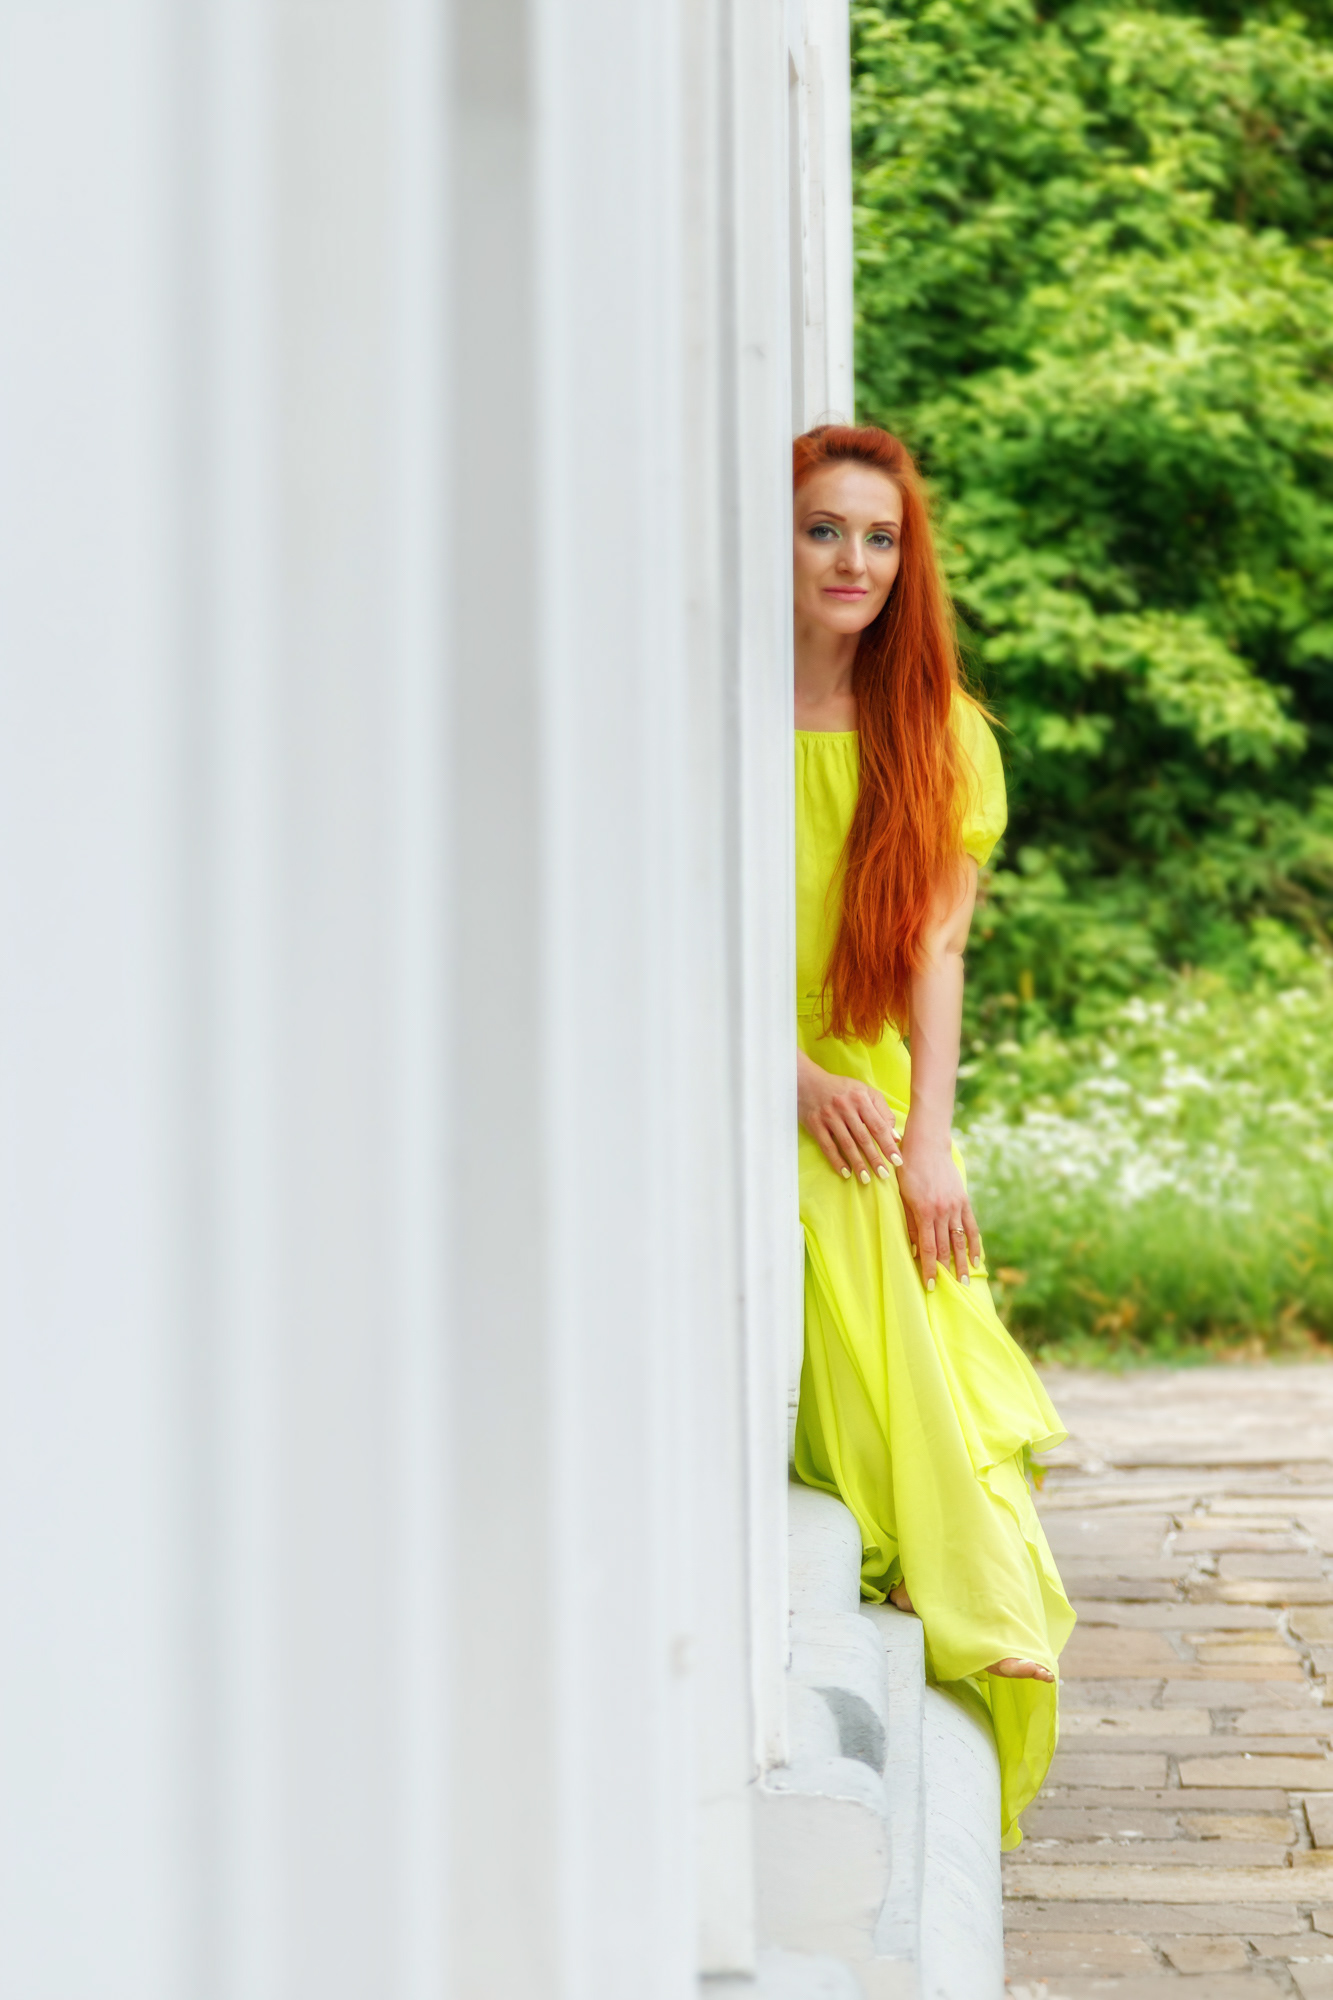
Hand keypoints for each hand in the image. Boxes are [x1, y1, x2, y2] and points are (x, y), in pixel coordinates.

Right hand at [797, 1053, 902, 1183]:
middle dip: (875, 1158)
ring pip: (846, 1144)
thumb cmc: (841, 1089)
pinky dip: (837, 1160)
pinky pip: (827, 1146)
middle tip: (884, 1174)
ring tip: (866, 1178)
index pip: (878, 1125)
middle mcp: (845, 1107)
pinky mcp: (815, 1124)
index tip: (897, 1160)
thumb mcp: (865, 1092)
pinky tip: (845, 1172)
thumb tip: (895, 1136)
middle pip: (863, 1137)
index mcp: (861, 1098)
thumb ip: (882, 1111)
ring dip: (857, 1163)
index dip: (888, 1144)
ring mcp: (829, 1116)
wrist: (807, 1082)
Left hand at [896, 1125, 980, 1289]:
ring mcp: (955, 1206)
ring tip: (964, 1280)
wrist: (927, 1143)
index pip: (929, 1247)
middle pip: (946, 1247)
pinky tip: (976, 1258)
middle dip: (946, 1270)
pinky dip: (974, 1243)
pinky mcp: (963, 1200)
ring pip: (960, 1240)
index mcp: (925, 1211)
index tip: (929, 1285)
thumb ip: (909, 1222)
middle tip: (947, 1290)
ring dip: (963, 1262)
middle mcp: (943, 1211)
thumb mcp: (902, 1195)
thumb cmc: (908, 1168)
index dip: (930, 1268)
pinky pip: (971, 1226)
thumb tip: (915, 1248)